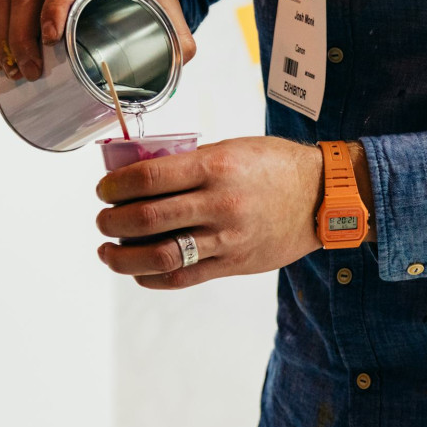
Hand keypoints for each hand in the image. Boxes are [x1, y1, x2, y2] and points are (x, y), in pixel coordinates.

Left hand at [94, 137, 325, 289]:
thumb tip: (141, 176)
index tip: (104, 189)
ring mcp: (226, 238)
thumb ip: (189, 163)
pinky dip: (152, 277)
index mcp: (215, 167)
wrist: (322, 196)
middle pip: (146, 219)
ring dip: (123, 257)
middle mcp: (219, 204)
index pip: (148, 179)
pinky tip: (138, 269)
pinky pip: (183, 277)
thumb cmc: (275, 166)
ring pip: (159, 256)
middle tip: (103, 219)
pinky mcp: (233, 264)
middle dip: (112, 221)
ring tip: (108, 250)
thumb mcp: (231, 149)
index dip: (115, 186)